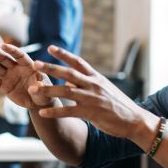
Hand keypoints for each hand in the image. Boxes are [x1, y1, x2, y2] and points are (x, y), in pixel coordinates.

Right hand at [0, 39, 54, 109]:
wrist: (38, 102)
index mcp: (28, 65)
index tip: (3, 45)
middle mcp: (17, 67)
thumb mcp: (46, 90)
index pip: (19, 55)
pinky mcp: (4, 85)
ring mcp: (9, 75)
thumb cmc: (45, 93)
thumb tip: (35, 86)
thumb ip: (41, 87)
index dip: (12, 50)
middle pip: (4, 57)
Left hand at [29, 45, 155, 140]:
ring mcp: (92, 99)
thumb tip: (73, 76)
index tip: (50, 47)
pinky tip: (43, 113)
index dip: (64, 54)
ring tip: (32, 89)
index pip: (78, 61)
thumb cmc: (118, 105)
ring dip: (48, 90)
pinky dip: (55, 112)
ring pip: (66, 91)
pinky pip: (69, 111)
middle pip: (69, 73)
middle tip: (35, 63)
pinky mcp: (91, 113)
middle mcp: (93, 85)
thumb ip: (89, 82)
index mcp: (96, 77)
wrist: (135, 120)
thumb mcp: (105, 88)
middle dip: (51, 68)